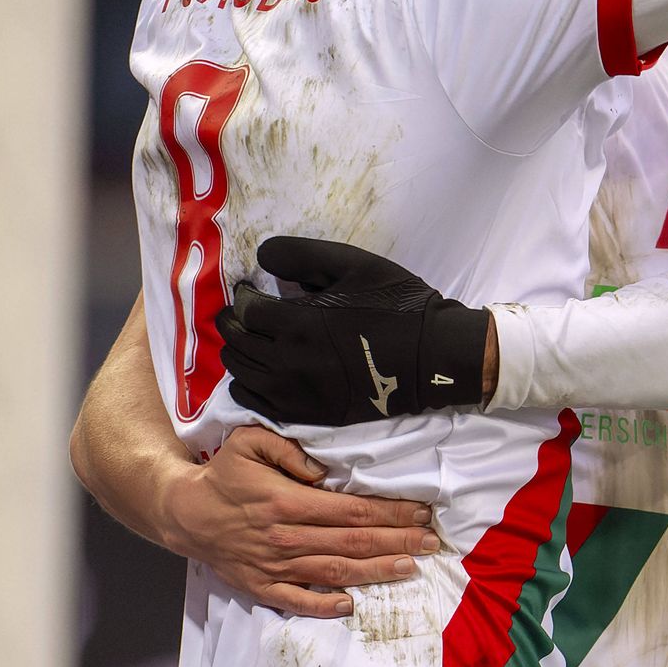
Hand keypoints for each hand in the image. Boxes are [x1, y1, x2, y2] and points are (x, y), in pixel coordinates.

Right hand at [156, 425, 437, 619]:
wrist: (182, 512)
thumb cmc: (223, 475)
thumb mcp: (248, 442)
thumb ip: (288, 449)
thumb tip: (322, 471)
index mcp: (285, 501)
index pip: (351, 510)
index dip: (390, 513)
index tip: (421, 513)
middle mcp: (284, 536)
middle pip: (353, 542)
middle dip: (397, 542)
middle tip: (431, 542)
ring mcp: (274, 565)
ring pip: (335, 571)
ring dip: (376, 571)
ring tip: (410, 568)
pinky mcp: (261, 585)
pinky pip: (297, 601)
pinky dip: (325, 606)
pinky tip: (352, 605)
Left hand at [221, 237, 494, 425]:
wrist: (431, 359)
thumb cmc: (396, 307)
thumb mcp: (355, 264)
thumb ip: (302, 254)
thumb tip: (261, 256)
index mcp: (297, 323)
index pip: (246, 309)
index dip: (244, 295)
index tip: (251, 290)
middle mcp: (286, 360)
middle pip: (236, 340)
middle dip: (235, 321)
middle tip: (248, 313)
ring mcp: (292, 391)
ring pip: (239, 370)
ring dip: (240, 349)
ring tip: (255, 339)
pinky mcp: (302, 412)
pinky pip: (251, 401)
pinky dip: (246, 383)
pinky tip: (261, 370)